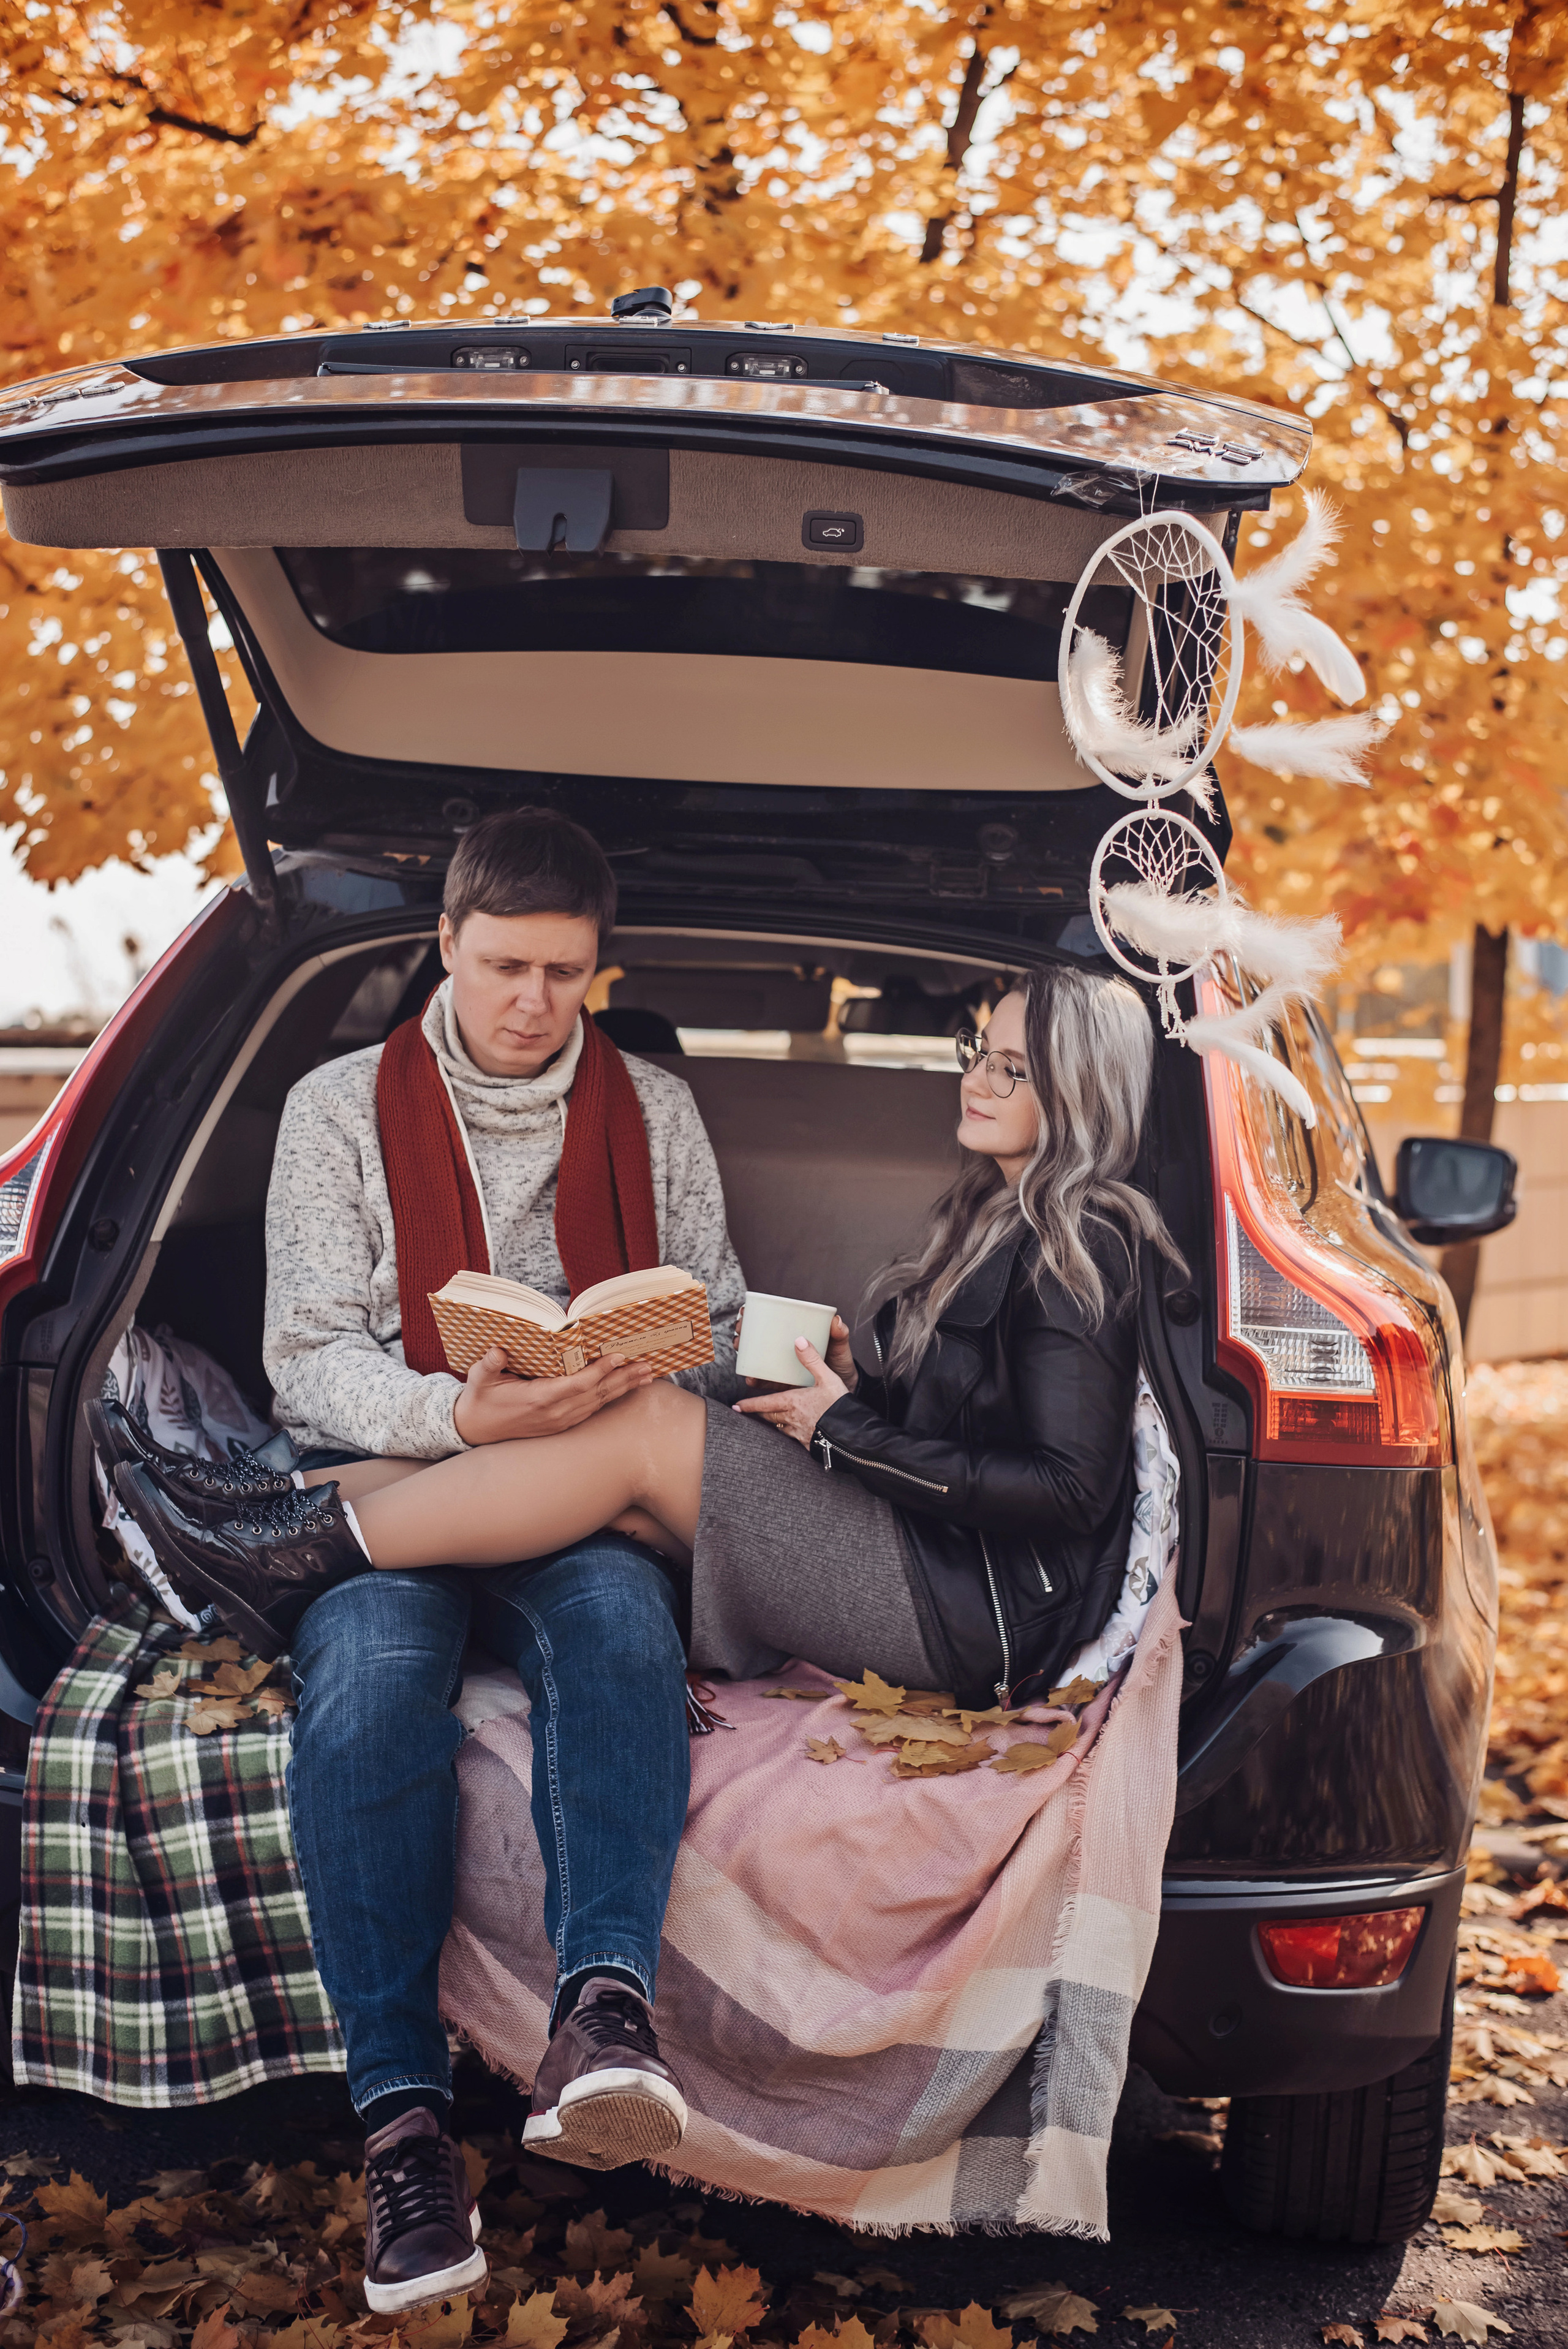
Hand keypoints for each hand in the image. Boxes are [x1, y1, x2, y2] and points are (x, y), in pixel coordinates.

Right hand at [453, 1345, 652, 1445]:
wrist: (476, 1429)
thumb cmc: (479, 1399)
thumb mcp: (479, 1379)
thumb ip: (489, 1365)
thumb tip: (498, 1351)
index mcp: (540, 1399)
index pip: (579, 1384)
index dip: (601, 1371)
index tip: (620, 1357)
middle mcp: (555, 1413)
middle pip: (598, 1394)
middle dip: (624, 1379)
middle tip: (649, 1366)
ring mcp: (560, 1421)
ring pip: (599, 1403)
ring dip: (623, 1389)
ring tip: (646, 1376)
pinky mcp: (561, 1424)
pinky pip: (592, 1409)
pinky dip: (611, 1398)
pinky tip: (624, 1388)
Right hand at [732, 1307, 856, 1393]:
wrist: (846, 1392)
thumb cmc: (841, 1365)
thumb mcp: (841, 1349)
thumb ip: (840, 1335)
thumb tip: (835, 1320)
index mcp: (797, 1337)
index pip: (773, 1321)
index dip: (755, 1314)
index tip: (746, 1312)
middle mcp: (786, 1351)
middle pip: (758, 1338)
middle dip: (744, 1333)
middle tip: (741, 1332)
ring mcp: (782, 1368)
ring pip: (756, 1358)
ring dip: (743, 1353)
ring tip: (740, 1349)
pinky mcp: (783, 1385)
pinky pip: (765, 1382)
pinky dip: (755, 1380)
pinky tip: (751, 1378)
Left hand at [733, 1336, 846, 1447]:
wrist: (851, 1435)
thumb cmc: (838, 1406)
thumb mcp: (827, 1378)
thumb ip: (812, 1360)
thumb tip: (799, 1341)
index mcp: (792, 1402)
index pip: (764, 1404)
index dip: (749, 1404)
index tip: (737, 1406)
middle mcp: (791, 1420)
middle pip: (770, 1416)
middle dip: (760, 1413)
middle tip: (751, 1411)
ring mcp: (800, 1434)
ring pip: (780, 1429)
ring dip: (774, 1424)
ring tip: (771, 1421)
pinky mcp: (810, 1444)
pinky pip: (795, 1439)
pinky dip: (791, 1434)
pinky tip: (796, 1433)